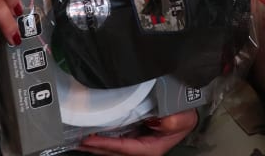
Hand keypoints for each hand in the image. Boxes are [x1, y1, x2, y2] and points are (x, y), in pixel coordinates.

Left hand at [78, 110, 198, 155]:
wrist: (188, 113)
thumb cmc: (184, 116)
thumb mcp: (182, 118)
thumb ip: (170, 122)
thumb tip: (154, 121)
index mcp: (151, 148)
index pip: (124, 148)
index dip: (106, 144)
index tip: (90, 139)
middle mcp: (142, 148)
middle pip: (114, 152)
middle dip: (95, 148)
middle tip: (76, 142)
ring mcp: (137, 143)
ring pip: (112, 148)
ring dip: (96, 145)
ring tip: (78, 140)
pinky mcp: (134, 136)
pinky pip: (116, 139)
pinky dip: (103, 138)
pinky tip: (92, 134)